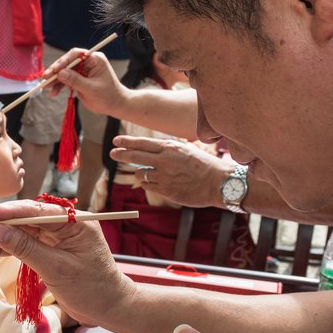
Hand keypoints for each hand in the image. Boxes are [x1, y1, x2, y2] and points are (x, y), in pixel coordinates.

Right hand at [0, 200, 128, 328]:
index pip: (35, 210)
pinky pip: (25, 246)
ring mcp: (57, 238)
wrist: (109, 308)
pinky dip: (7, 251)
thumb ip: (26, 248)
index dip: (6, 211)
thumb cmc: (92, 288)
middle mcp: (65, 225)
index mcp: (74, 222)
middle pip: (25, 219)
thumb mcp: (56, 268)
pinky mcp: (51, 251)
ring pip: (22, 233)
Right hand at [42, 47, 126, 117]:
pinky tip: (53, 93)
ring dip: (55, 80)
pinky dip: (59, 86)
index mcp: (94, 59)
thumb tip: (60, 73)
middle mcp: (87, 62)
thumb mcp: (91, 89)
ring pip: (64, 72)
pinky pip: (65, 80)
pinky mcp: (78, 79)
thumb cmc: (107, 96)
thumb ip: (75, 80)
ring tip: (46, 88)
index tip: (54, 70)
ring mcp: (82, 71)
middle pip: (67, 63)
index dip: (63, 61)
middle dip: (55, 71)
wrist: (114, 105)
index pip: (76, 55)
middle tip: (45, 79)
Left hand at [111, 136, 233, 208]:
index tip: (116, 142)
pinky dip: (149, 184)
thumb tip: (149, 151)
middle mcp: (165, 160)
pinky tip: (157, 183)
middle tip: (113, 153)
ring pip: (140, 174)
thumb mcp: (186, 150)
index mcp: (171, 148)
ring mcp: (164, 176)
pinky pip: (148, 186)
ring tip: (151, 174)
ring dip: (141, 173)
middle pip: (135, 156)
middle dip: (121, 154)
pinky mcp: (165, 190)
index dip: (127, 142)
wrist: (219, 183)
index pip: (142, 143)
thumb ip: (167, 150)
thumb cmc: (204, 166)